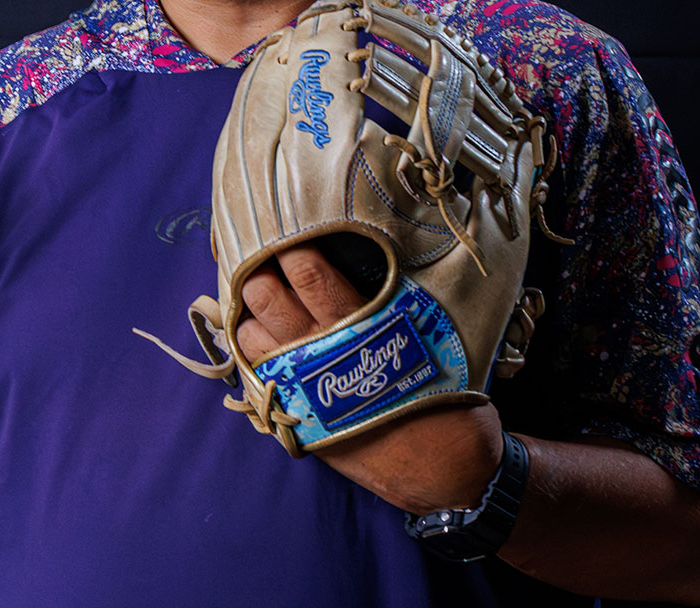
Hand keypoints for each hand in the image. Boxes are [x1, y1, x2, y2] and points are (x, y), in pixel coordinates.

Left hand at [236, 243, 504, 513]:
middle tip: (269, 258)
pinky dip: (256, 350)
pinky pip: (257, 373)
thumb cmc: (447, 393)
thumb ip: (392, 298)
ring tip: (265, 299)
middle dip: (261, 271)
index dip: (292, 247)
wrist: (446, 470)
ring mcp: (303, 388)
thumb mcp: (428, 334)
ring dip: (253, 312)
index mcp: (361, 328)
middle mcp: (323, 355)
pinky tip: (267, 338)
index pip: (311, 275)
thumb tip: (361, 257)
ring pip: (252, 334)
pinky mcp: (297, 417)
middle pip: (268, 298)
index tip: (289, 229)